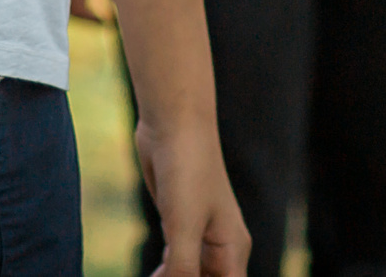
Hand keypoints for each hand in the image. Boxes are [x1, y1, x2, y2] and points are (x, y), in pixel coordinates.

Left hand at [134, 115, 249, 276]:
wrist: (174, 124)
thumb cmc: (188, 170)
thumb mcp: (183, 226)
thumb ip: (182, 267)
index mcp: (233, 250)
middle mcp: (220, 247)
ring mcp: (199, 235)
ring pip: (190, 275)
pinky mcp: (178, 224)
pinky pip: (174, 261)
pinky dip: (164, 273)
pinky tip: (152, 276)